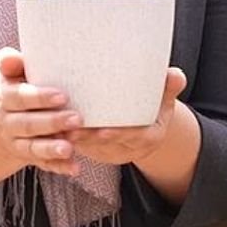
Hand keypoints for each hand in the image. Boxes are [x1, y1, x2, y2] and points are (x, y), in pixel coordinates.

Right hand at [0, 46, 82, 175]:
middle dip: (52, 123)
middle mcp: (8, 123)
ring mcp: (18, 142)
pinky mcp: (30, 158)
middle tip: (77, 118)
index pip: (19, 97)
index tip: (62, 95)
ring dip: (52, 149)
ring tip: (70, 148)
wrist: (2, 120)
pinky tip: (75, 168)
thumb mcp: (12, 73)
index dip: (39, 97)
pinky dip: (59, 167)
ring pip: (33, 148)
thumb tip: (7, 57)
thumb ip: (12, 63)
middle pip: (28, 124)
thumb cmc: (17, 86)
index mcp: (4, 98)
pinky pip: (44, 165)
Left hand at [65, 67, 186, 165]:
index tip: (103, 130)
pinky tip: (51, 131)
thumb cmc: (155, 107)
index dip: (119, 135)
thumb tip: (174, 74)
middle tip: (71, 129)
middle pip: (107, 145)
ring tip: (57, 128)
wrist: (146, 127)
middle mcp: (128, 147)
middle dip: (88, 139)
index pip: (135, 137)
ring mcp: (110, 152)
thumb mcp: (166, 99)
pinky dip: (66, 141)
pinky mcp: (94, 151)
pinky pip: (80, 149)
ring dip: (73, 140)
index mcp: (149, 136)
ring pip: (89, 149)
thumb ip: (169, 87)